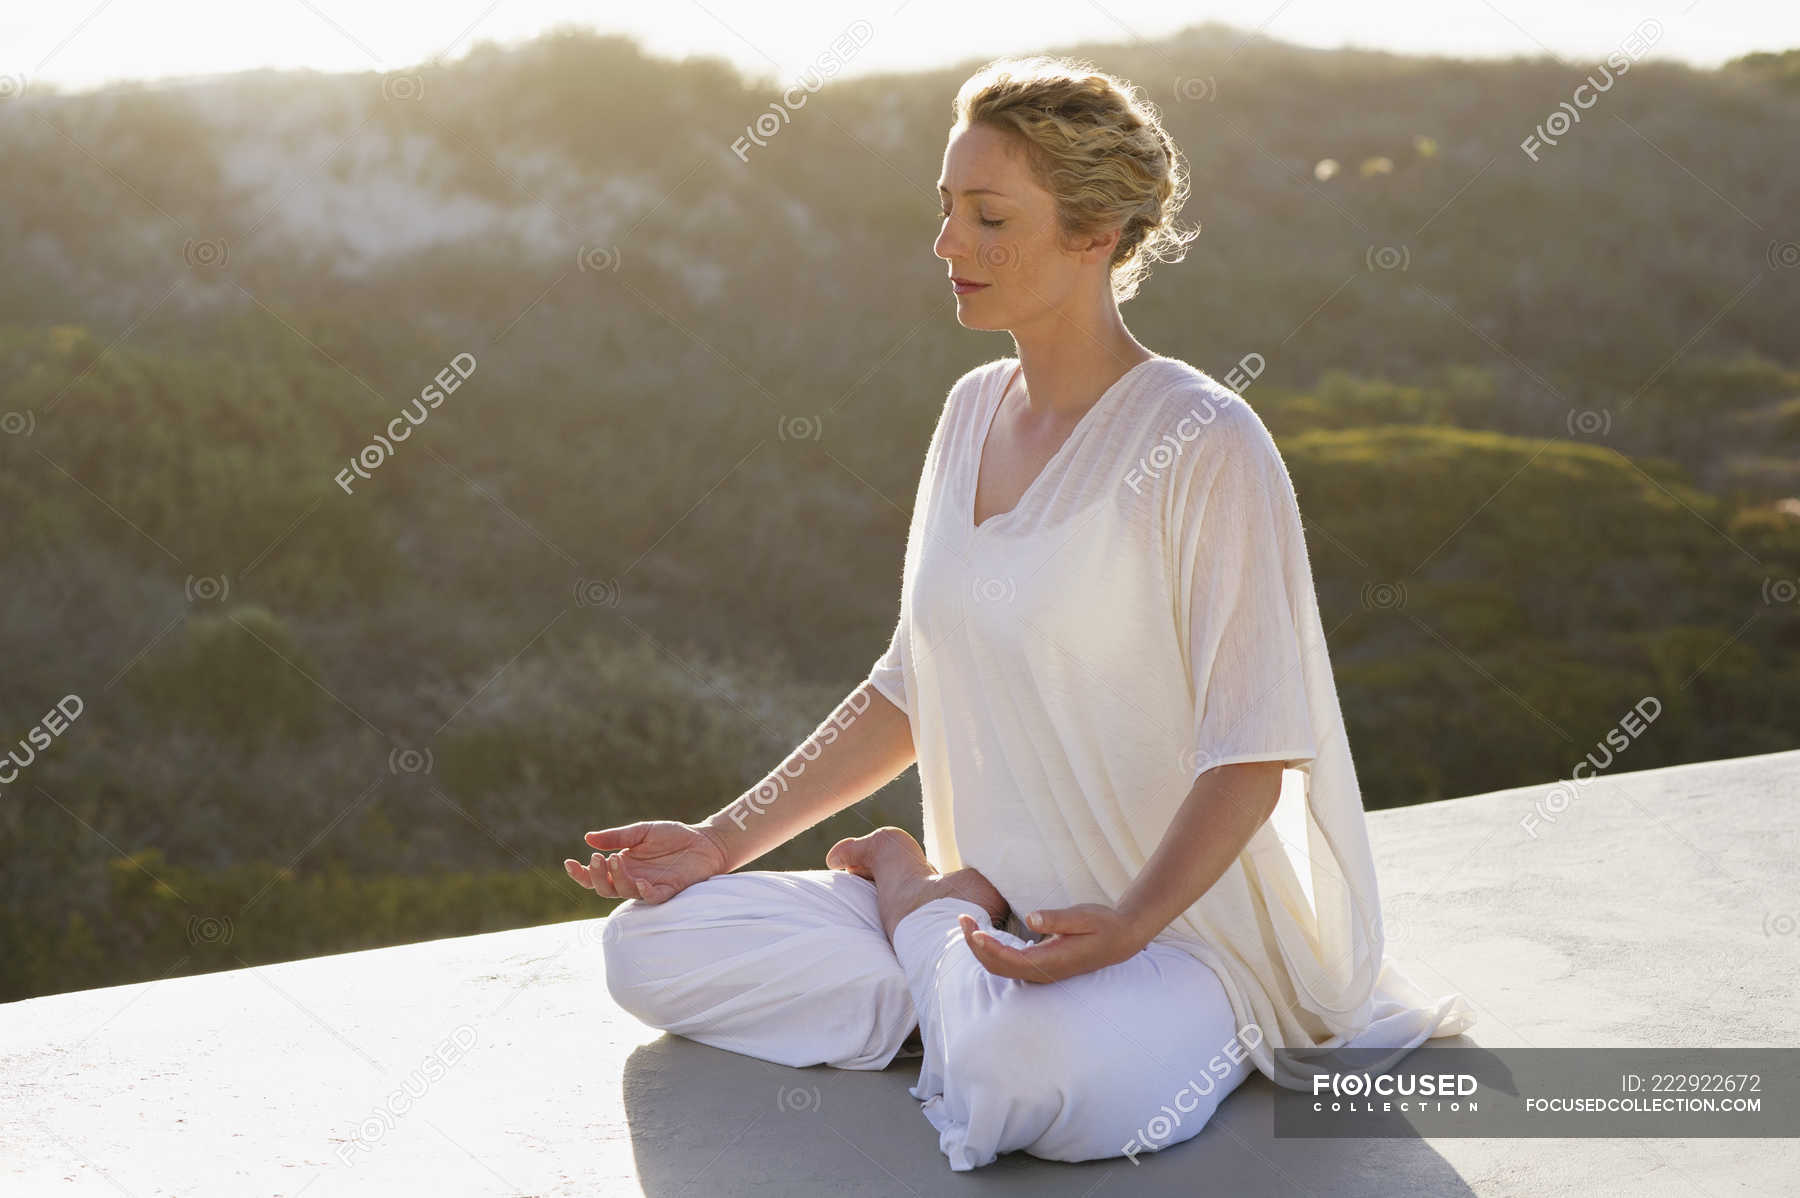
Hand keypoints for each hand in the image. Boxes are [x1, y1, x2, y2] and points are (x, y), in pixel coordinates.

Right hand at [564, 820, 729, 903]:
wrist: (705, 841)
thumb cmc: (674, 836)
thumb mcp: (642, 831)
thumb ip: (617, 836)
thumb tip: (587, 838)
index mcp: (623, 865)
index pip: (596, 875)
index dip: (580, 873)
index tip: (568, 862)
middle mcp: (632, 879)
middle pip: (604, 887)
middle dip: (595, 876)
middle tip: (596, 859)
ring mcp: (649, 886)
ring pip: (625, 891)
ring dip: (617, 878)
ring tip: (616, 859)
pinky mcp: (668, 890)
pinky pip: (652, 897)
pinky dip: (644, 891)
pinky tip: (639, 881)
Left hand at [956, 902, 1147, 983]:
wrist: (1121, 939)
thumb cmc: (1103, 925)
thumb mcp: (1084, 916)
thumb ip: (1058, 919)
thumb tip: (1032, 918)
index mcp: (1052, 962)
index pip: (1011, 961)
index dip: (989, 948)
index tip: (974, 930)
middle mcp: (1043, 972)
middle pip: (999, 967)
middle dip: (976, 946)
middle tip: (962, 920)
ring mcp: (1041, 972)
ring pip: (1001, 967)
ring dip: (981, 948)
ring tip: (967, 924)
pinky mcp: (1040, 966)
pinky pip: (1008, 963)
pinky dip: (991, 950)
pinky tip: (983, 934)